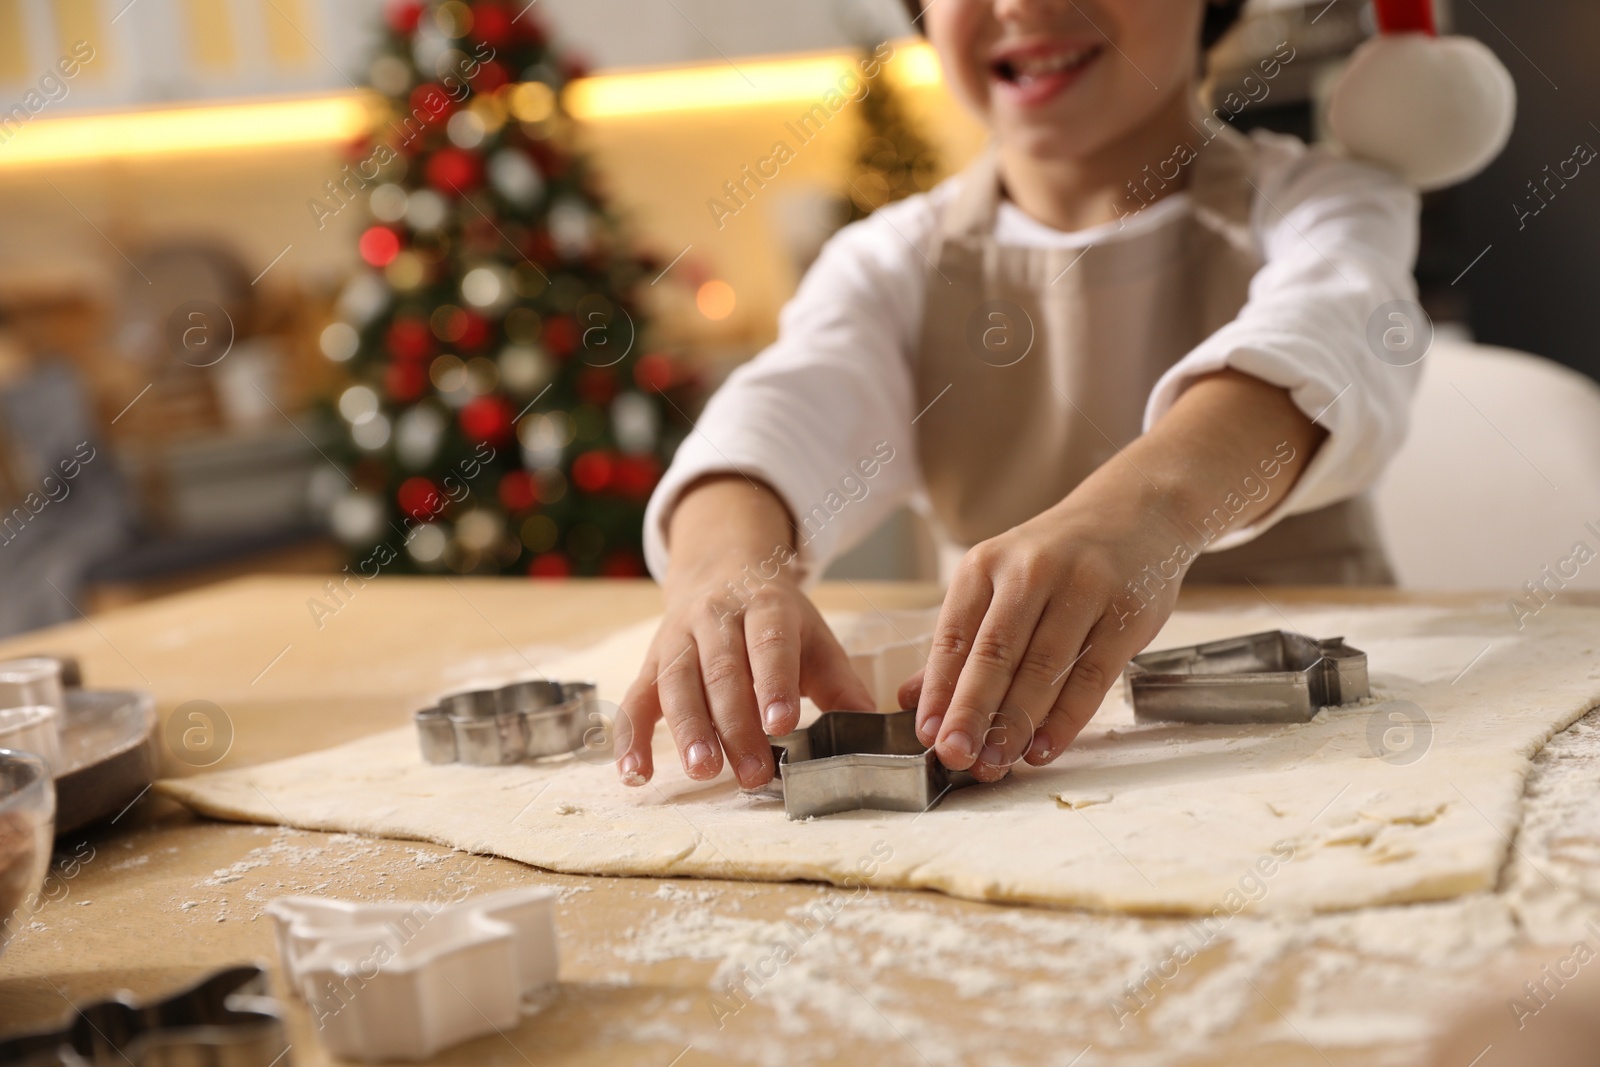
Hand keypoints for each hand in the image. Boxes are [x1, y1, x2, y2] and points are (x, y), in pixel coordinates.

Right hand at [616, 478, 874, 788]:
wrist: (723, 570)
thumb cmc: (777, 621)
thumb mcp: (814, 639)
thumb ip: (841, 685)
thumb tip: (871, 732)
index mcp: (765, 607)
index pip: (769, 644)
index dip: (774, 682)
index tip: (782, 723)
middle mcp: (715, 618)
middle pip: (722, 671)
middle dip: (736, 724)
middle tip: (752, 772)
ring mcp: (678, 638)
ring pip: (677, 683)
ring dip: (688, 729)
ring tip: (702, 771)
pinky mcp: (651, 662)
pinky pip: (635, 699)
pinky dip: (630, 738)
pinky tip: (636, 774)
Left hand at [904, 471, 1183, 782]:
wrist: (1136, 512)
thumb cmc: (1057, 557)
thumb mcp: (1000, 581)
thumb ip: (960, 641)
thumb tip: (912, 700)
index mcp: (986, 564)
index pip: (953, 636)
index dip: (939, 690)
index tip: (926, 734)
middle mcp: (1030, 571)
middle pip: (995, 654)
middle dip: (971, 712)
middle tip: (955, 756)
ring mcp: (1082, 590)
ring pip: (1042, 669)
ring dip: (1016, 724)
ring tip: (996, 762)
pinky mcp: (1125, 614)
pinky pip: (1091, 677)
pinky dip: (1065, 719)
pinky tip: (1043, 748)